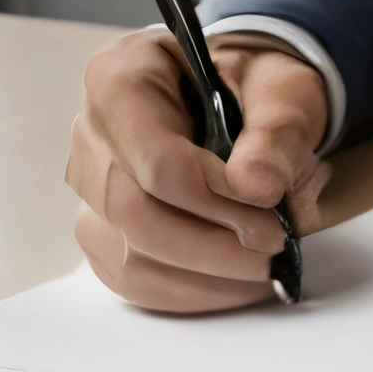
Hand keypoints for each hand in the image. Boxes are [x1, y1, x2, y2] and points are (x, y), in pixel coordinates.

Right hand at [68, 32, 333, 311]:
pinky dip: (191, 292)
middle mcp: (91, 135)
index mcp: (121, 79)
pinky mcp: (103, 232)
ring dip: (206, 276)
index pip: (156, 159)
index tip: (271, 209)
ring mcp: (89, 188)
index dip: (215, 197)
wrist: (243, 101)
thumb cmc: (253, 88)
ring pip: (130, 256)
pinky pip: (134, 280)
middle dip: (212, 244)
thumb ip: (278, 131)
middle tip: (274, 246)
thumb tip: (258, 185)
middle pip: (135, 213)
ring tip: (265, 265)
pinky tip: (236, 282)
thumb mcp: (283, 88)